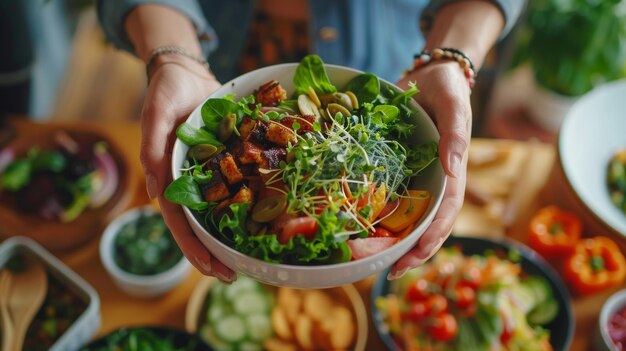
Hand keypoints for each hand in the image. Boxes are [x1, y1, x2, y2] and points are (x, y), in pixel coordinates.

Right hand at [139, 58, 235, 282]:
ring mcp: (209, 174)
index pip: (178, 220)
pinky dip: (249, 204)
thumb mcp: (156, 112)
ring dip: (231, 236)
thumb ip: (153, 145)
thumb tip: (153, 188)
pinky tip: (267, 220)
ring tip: (251, 260)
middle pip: (200, 224)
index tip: (208, 268)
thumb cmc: (166, 91)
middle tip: (233, 275)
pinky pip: (239, 186)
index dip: (191, 246)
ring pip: (220, 212)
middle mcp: (190, 181)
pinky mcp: (227, 162)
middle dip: (213, 253)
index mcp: (168, 176)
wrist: (188, 73)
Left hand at [389, 62, 470, 278]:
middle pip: (428, 223)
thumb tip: (454, 170)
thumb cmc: (445, 88)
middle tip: (391, 272)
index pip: (446, 211)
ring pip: (410, 216)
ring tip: (375, 262)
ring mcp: (418, 176)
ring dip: (397, 240)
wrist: (429, 73)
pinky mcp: (401, 168)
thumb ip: (456, 135)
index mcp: (452, 170)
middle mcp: (435, 179)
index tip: (415, 255)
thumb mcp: (454, 105)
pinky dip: (382, 215)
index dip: (432, 236)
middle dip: (413, 250)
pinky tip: (363, 228)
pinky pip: (393, 196)